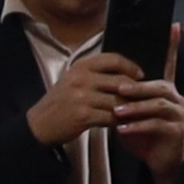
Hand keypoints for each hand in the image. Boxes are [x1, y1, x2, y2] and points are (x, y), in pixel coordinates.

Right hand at [24, 50, 150, 150]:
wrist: (39, 124)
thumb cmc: (61, 102)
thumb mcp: (74, 80)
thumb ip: (96, 74)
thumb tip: (126, 75)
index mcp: (81, 66)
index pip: (113, 59)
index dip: (130, 66)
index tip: (140, 75)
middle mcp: (81, 78)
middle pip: (120, 80)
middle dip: (135, 90)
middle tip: (144, 97)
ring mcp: (82, 97)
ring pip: (118, 100)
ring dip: (130, 108)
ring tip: (137, 111)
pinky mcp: (83, 115)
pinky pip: (111, 116)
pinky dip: (120, 120)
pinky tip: (124, 122)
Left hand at [114, 56, 183, 183]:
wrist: (159, 162)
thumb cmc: (143, 134)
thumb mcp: (132, 113)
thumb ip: (126, 97)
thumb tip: (107, 81)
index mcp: (166, 90)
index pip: (170, 64)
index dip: (172, 46)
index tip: (173, 26)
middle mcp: (176, 99)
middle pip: (159, 86)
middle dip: (138, 87)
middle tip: (118, 89)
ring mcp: (179, 115)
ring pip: (158, 105)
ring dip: (136, 108)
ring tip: (117, 112)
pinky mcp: (177, 132)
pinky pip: (158, 125)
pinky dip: (139, 126)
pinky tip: (123, 129)